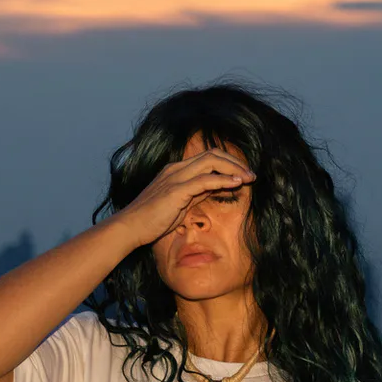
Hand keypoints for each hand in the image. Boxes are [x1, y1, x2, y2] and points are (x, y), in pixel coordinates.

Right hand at [110, 148, 255, 247]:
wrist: (130, 227)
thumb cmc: (151, 220)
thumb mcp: (178, 203)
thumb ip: (195, 193)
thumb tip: (214, 188)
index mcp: (176, 170)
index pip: (207, 158)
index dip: (228, 163)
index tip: (242, 174)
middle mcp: (176, 169)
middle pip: (212, 154)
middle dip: (235, 162)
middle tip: (251, 174)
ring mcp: (176, 177)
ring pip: (211, 162)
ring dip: (233, 168)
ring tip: (249, 178)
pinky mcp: (176, 190)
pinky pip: (205, 180)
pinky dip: (223, 180)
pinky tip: (236, 183)